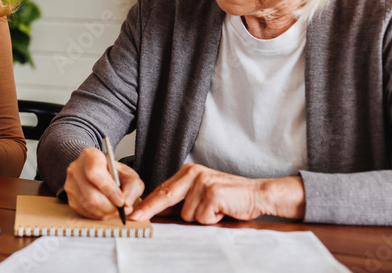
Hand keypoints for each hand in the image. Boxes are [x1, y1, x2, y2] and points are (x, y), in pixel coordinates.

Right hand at [63, 147, 143, 220]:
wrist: (98, 171)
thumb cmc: (113, 172)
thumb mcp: (128, 174)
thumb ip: (132, 187)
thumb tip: (127, 204)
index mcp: (90, 156)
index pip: (95, 174)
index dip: (110, 191)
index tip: (122, 201)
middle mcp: (76, 169)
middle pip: (91, 194)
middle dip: (110, 207)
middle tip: (123, 210)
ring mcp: (70, 184)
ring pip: (88, 205)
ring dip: (105, 212)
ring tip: (116, 210)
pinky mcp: (70, 198)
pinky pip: (84, 212)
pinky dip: (98, 215)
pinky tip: (106, 210)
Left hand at [129, 164, 304, 223]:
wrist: (257, 194)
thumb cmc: (229, 197)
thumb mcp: (202, 194)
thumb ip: (182, 200)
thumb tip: (158, 212)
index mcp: (189, 172)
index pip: (163, 189)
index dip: (148, 204)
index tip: (134, 212)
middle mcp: (194, 174)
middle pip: (165, 196)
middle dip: (149, 210)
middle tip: (136, 218)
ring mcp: (203, 183)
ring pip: (187, 214)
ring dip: (201, 219)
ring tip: (215, 211)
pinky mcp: (213, 193)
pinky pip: (202, 218)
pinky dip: (212, 220)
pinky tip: (221, 211)